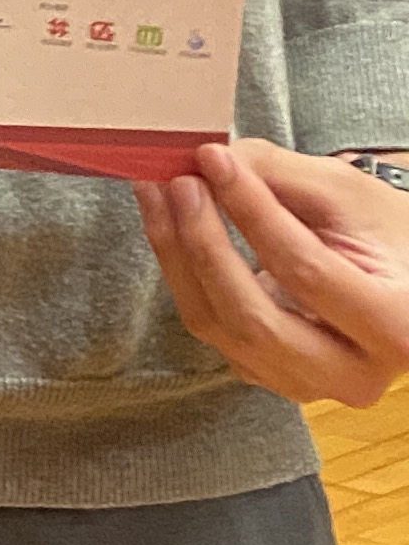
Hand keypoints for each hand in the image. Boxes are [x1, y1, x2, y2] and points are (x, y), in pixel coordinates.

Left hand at [136, 143, 408, 406]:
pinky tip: (169, 224)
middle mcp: (353, 374)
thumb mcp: (345, 193)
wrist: (391, 271)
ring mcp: (305, 383)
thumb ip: (278, 176)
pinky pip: (211, 327)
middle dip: (205, 244)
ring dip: (178, 255)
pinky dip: (183, 272)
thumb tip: (207, 164)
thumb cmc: (380, 230)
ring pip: (219, 327)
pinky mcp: (266, 374)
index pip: (305, 270)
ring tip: (159, 193)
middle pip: (254, 318)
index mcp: (396, 326)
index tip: (213, 160)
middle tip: (181, 182)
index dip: (252, 213)